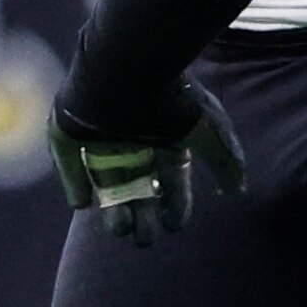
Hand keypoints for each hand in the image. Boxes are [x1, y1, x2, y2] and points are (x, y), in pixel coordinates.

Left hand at [48, 80, 247, 245]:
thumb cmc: (173, 98)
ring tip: (122, 230)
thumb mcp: (209, 132)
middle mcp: (134, 133)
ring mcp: (101, 129)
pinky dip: (73, 180)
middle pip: (138, 182)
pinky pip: (67, 157)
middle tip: (146, 240)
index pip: (172, 176)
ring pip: (105, 174)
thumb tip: (238, 192)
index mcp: (166, 133)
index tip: (175, 225)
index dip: (175, 202)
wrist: (130, 65)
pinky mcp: (71, 125)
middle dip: (143, 213)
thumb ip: (226, 162)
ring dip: (112, 205)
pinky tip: (82, 202)